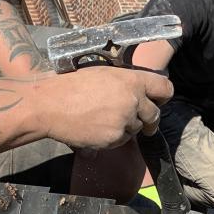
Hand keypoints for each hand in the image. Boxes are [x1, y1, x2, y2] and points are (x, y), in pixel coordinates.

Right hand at [36, 67, 172, 148]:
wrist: (49, 105)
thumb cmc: (72, 86)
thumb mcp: (104, 73)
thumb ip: (127, 82)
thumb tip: (143, 91)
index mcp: (132, 80)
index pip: (165, 88)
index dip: (163, 96)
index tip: (160, 101)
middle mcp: (133, 100)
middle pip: (154, 114)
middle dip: (149, 119)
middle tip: (142, 121)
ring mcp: (125, 120)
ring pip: (137, 128)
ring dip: (127, 127)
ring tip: (104, 118)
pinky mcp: (115, 137)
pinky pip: (122, 139)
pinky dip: (114, 137)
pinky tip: (97, 128)